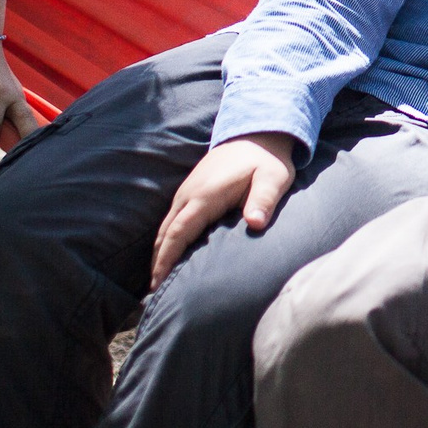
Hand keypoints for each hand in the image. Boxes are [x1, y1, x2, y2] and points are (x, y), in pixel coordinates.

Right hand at [150, 132, 296, 290]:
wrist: (258, 134)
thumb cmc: (267, 160)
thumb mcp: (273, 178)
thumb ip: (264, 200)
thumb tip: (256, 223)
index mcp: (205, 195)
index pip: (178, 232)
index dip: (166, 259)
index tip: (158, 283)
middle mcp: (189, 194)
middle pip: (165, 233)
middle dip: (157, 262)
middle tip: (154, 293)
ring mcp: (188, 191)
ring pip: (166, 227)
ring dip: (160, 252)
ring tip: (157, 282)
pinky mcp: (191, 192)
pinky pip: (173, 220)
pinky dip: (167, 240)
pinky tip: (170, 256)